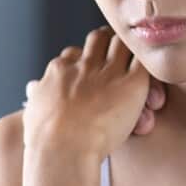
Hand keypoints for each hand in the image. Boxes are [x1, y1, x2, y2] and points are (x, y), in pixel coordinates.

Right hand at [22, 26, 152, 159]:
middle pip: (99, 38)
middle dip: (108, 43)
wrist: (62, 147)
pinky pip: (144, 63)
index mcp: (60, 70)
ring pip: (122, 44)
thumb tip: (33, 87)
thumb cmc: (45, 139)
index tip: (91, 67)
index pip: (74, 53)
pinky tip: (152, 76)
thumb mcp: (33, 110)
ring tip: (136, 62)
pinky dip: (149, 66)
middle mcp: (85, 65)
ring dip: (130, 51)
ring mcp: (109, 72)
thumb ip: (36, 95)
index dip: (85, 58)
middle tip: (118, 54)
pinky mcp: (132, 83)